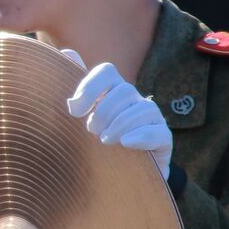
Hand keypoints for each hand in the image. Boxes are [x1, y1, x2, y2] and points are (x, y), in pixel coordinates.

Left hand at [63, 53, 170, 178]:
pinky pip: (158, 131)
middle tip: (91, 131)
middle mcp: (134, 101)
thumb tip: (66, 51)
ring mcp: (152, 119)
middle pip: (123, 90)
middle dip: (103, 111)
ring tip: (105, 141)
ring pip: (143, 108)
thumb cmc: (95, 145)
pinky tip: (126, 144)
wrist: (120, 177)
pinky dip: (141, 136)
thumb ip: (75, 90)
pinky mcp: (163, 140)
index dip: (90, 86)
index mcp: (112, 92)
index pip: (106, 72)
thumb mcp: (81, 120)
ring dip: (120, 124)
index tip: (74, 110)